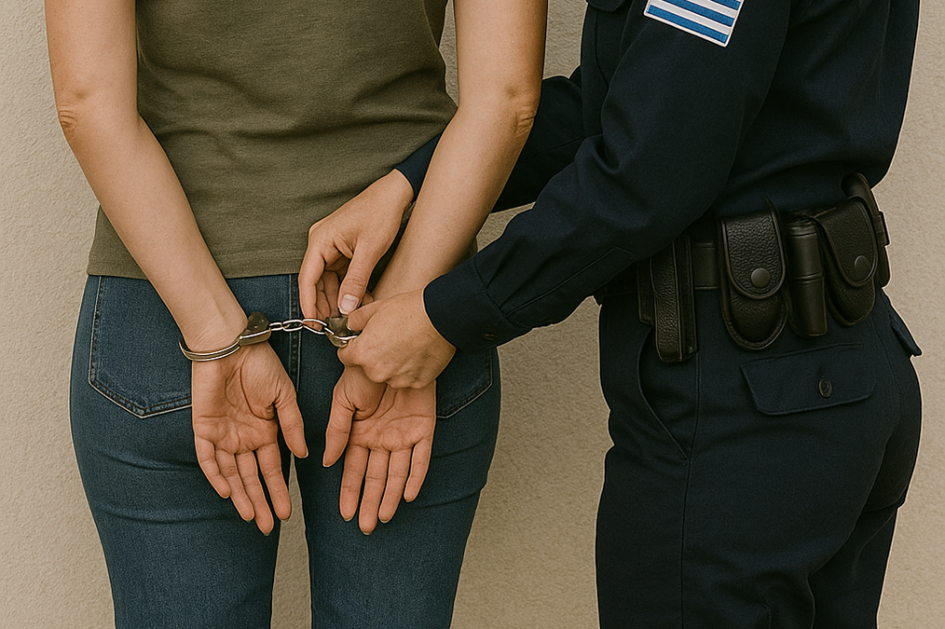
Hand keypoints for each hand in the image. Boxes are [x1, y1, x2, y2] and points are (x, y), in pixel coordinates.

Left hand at [191, 343, 307, 533]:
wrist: (231, 345)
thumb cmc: (260, 365)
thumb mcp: (284, 396)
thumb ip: (292, 426)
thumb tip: (303, 455)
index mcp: (266, 430)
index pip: (272, 468)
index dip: (279, 490)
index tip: (287, 513)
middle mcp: (245, 437)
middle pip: (251, 478)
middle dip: (260, 502)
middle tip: (268, 526)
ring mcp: (224, 434)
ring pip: (231, 474)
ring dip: (240, 496)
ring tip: (251, 517)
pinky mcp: (203, 428)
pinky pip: (208, 458)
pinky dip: (216, 475)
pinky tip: (227, 493)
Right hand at [299, 170, 414, 319]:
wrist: (396, 194)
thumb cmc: (381, 213)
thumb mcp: (369, 250)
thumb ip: (356, 281)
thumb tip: (345, 308)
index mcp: (320, 240)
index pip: (307, 278)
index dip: (309, 304)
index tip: (313, 324)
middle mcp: (321, 243)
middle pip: (316, 282)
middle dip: (325, 305)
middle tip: (334, 326)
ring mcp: (331, 246)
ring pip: (329, 281)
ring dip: (339, 299)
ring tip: (350, 317)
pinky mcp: (343, 249)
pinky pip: (340, 274)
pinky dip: (348, 289)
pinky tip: (359, 302)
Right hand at [324, 367, 435, 533]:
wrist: (395, 348)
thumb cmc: (364, 369)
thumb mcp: (343, 399)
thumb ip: (336, 431)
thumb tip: (328, 463)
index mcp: (359, 433)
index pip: (352, 469)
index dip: (348, 491)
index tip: (344, 513)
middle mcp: (381, 439)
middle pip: (374, 477)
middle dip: (368, 502)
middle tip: (363, 527)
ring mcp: (403, 435)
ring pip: (396, 474)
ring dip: (389, 496)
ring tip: (381, 518)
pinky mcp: (424, 429)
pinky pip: (421, 458)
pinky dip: (415, 476)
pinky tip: (408, 495)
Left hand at [339, 289, 454, 389]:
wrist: (441, 316)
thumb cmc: (409, 310)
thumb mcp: (374, 308)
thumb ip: (355, 320)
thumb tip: (349, 325)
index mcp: (362, 354)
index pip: (345, 357)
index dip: (352, 347)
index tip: (362, 342)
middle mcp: (377, 372)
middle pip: (368, 368)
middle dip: (375, 357)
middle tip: (390, 340)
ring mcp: (398, 380)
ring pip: (389, 375)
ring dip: (394, 365)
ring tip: (407, 345)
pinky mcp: (417, 383)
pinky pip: (409, 378)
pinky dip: (411, 369)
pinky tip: (418, 353)